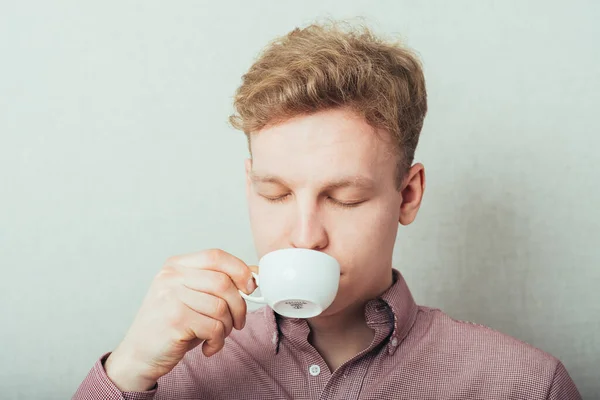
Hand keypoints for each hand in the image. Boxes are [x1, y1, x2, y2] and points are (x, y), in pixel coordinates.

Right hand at [104, 249, 256, 391]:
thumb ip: (219, 282)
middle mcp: (171, 277)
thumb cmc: (171, 325)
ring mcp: (170, 297)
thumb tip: (256, 273)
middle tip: (238, 322)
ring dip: (228, 327)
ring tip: (218, 336)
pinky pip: (214, 328)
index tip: (250, 287)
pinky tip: (209, 347)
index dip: (240, 270)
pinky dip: (218, 341)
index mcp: (176, 265)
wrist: (138, 355)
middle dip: (239, 306)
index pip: (216, 256)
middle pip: (223, 282)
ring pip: (221, 307)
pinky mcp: (174, 320)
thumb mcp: (193, 297)